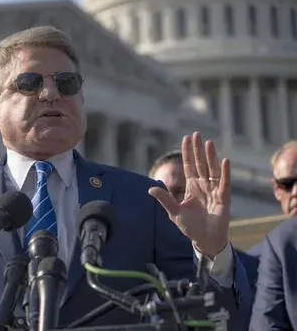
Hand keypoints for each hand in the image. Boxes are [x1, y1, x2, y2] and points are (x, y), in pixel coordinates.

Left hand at [149, 132, 229, 257]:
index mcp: (192, 187)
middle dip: (198, 150)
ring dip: (211, 156)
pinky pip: (224, 183)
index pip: (189, 166)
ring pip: (212, 169)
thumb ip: (165, 199)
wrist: (205, 240)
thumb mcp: (174, 212)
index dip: (187, 153)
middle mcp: (203, 185)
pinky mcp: (223, 198)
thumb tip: (150, 188)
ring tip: (209, 143)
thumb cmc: (190, 227)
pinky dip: (225, 172)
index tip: (186, 138)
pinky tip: (224, 161)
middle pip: (200, 164)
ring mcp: (214, 190)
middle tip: (196, 134)